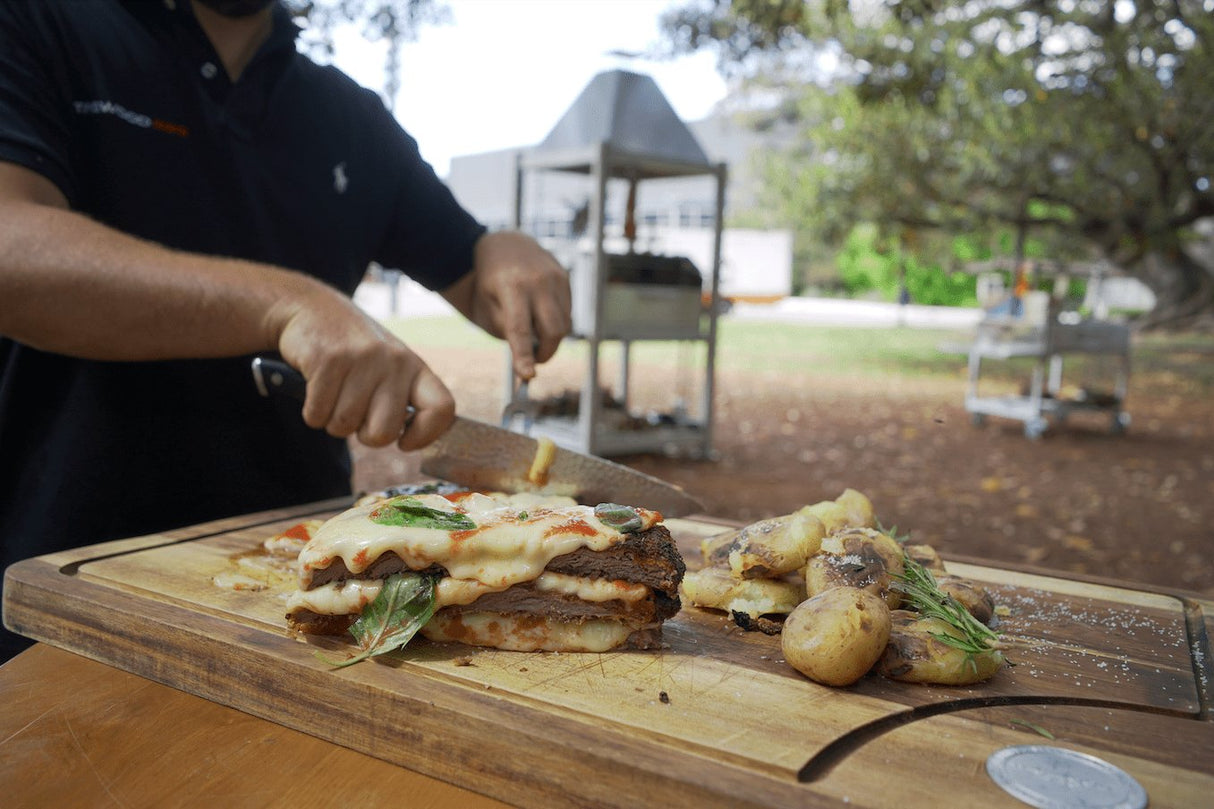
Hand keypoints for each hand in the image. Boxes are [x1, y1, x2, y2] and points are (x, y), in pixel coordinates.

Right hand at [271, 283, 454, 450]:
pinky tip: (314, 387)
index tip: (405, 442)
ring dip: (332, 419)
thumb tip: (408, 439)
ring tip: (333, 392)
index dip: (425, 435)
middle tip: (356, 414)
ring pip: (344, 425)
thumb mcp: (388, 365)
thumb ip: (401, 398)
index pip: (442, 409)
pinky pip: (317, 414)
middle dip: (364, 435)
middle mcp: (395, 361)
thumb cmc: (352, 350)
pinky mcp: (329, 359)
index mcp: (415, 367)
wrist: (310, 307)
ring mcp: (363, 359)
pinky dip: (311, 411)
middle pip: (384, 432)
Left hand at [441, 231, 571, 379]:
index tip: (527, 376)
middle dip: (545, 353)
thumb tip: (529, 360)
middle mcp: (537, 281)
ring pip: (563, 324)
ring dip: (550, 339)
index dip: (524, 355)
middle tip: (533, 361)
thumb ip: (507, 331)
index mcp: (511, 287)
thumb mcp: (486, 307)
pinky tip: (540, 314)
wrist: (504, 244)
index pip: (520, 328)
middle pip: (553, 330)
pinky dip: (555, 323)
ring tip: (533, 333)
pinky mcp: (565, 278)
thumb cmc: (489, 284)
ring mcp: (555, 277)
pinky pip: (567, 312)